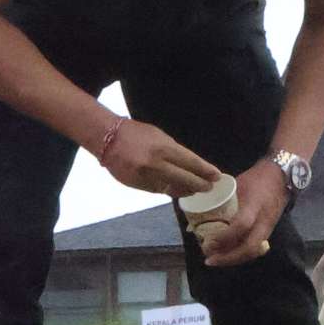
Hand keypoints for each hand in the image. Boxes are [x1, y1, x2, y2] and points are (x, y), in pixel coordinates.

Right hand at [102, 121, 220, 197]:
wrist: (106, 138)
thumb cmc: (137, 134)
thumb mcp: (161, 137)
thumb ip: (176, 152)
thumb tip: (193, 166)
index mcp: (163, 148)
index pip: (191, 163)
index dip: (206, 171)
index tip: (217, 176)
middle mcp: (155, 164)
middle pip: (185, 179)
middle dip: (200, 184)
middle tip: (210, 187)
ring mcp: (145, 176)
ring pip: (172, 188)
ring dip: (186, 190)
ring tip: (195, 190)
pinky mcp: (136, 185)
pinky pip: (158, 190)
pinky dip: (169, 190)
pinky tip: (177, 189)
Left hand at [198, 161, 286, 268]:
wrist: (281, 177)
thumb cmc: (256, 179)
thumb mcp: (236, 185)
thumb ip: (221, 201)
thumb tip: (199, 215)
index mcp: (255, 204)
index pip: (242, 225)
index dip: (224, 237)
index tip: (207, 242)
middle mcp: (264, 220)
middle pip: (250, 247)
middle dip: (229, 257)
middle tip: (209, 260)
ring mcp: (269, 228)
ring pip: (253, 251)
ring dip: (234, 259)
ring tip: (215, 260)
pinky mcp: (269, 232)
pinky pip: (255, 249)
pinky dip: (240, 255)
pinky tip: (228, 255)